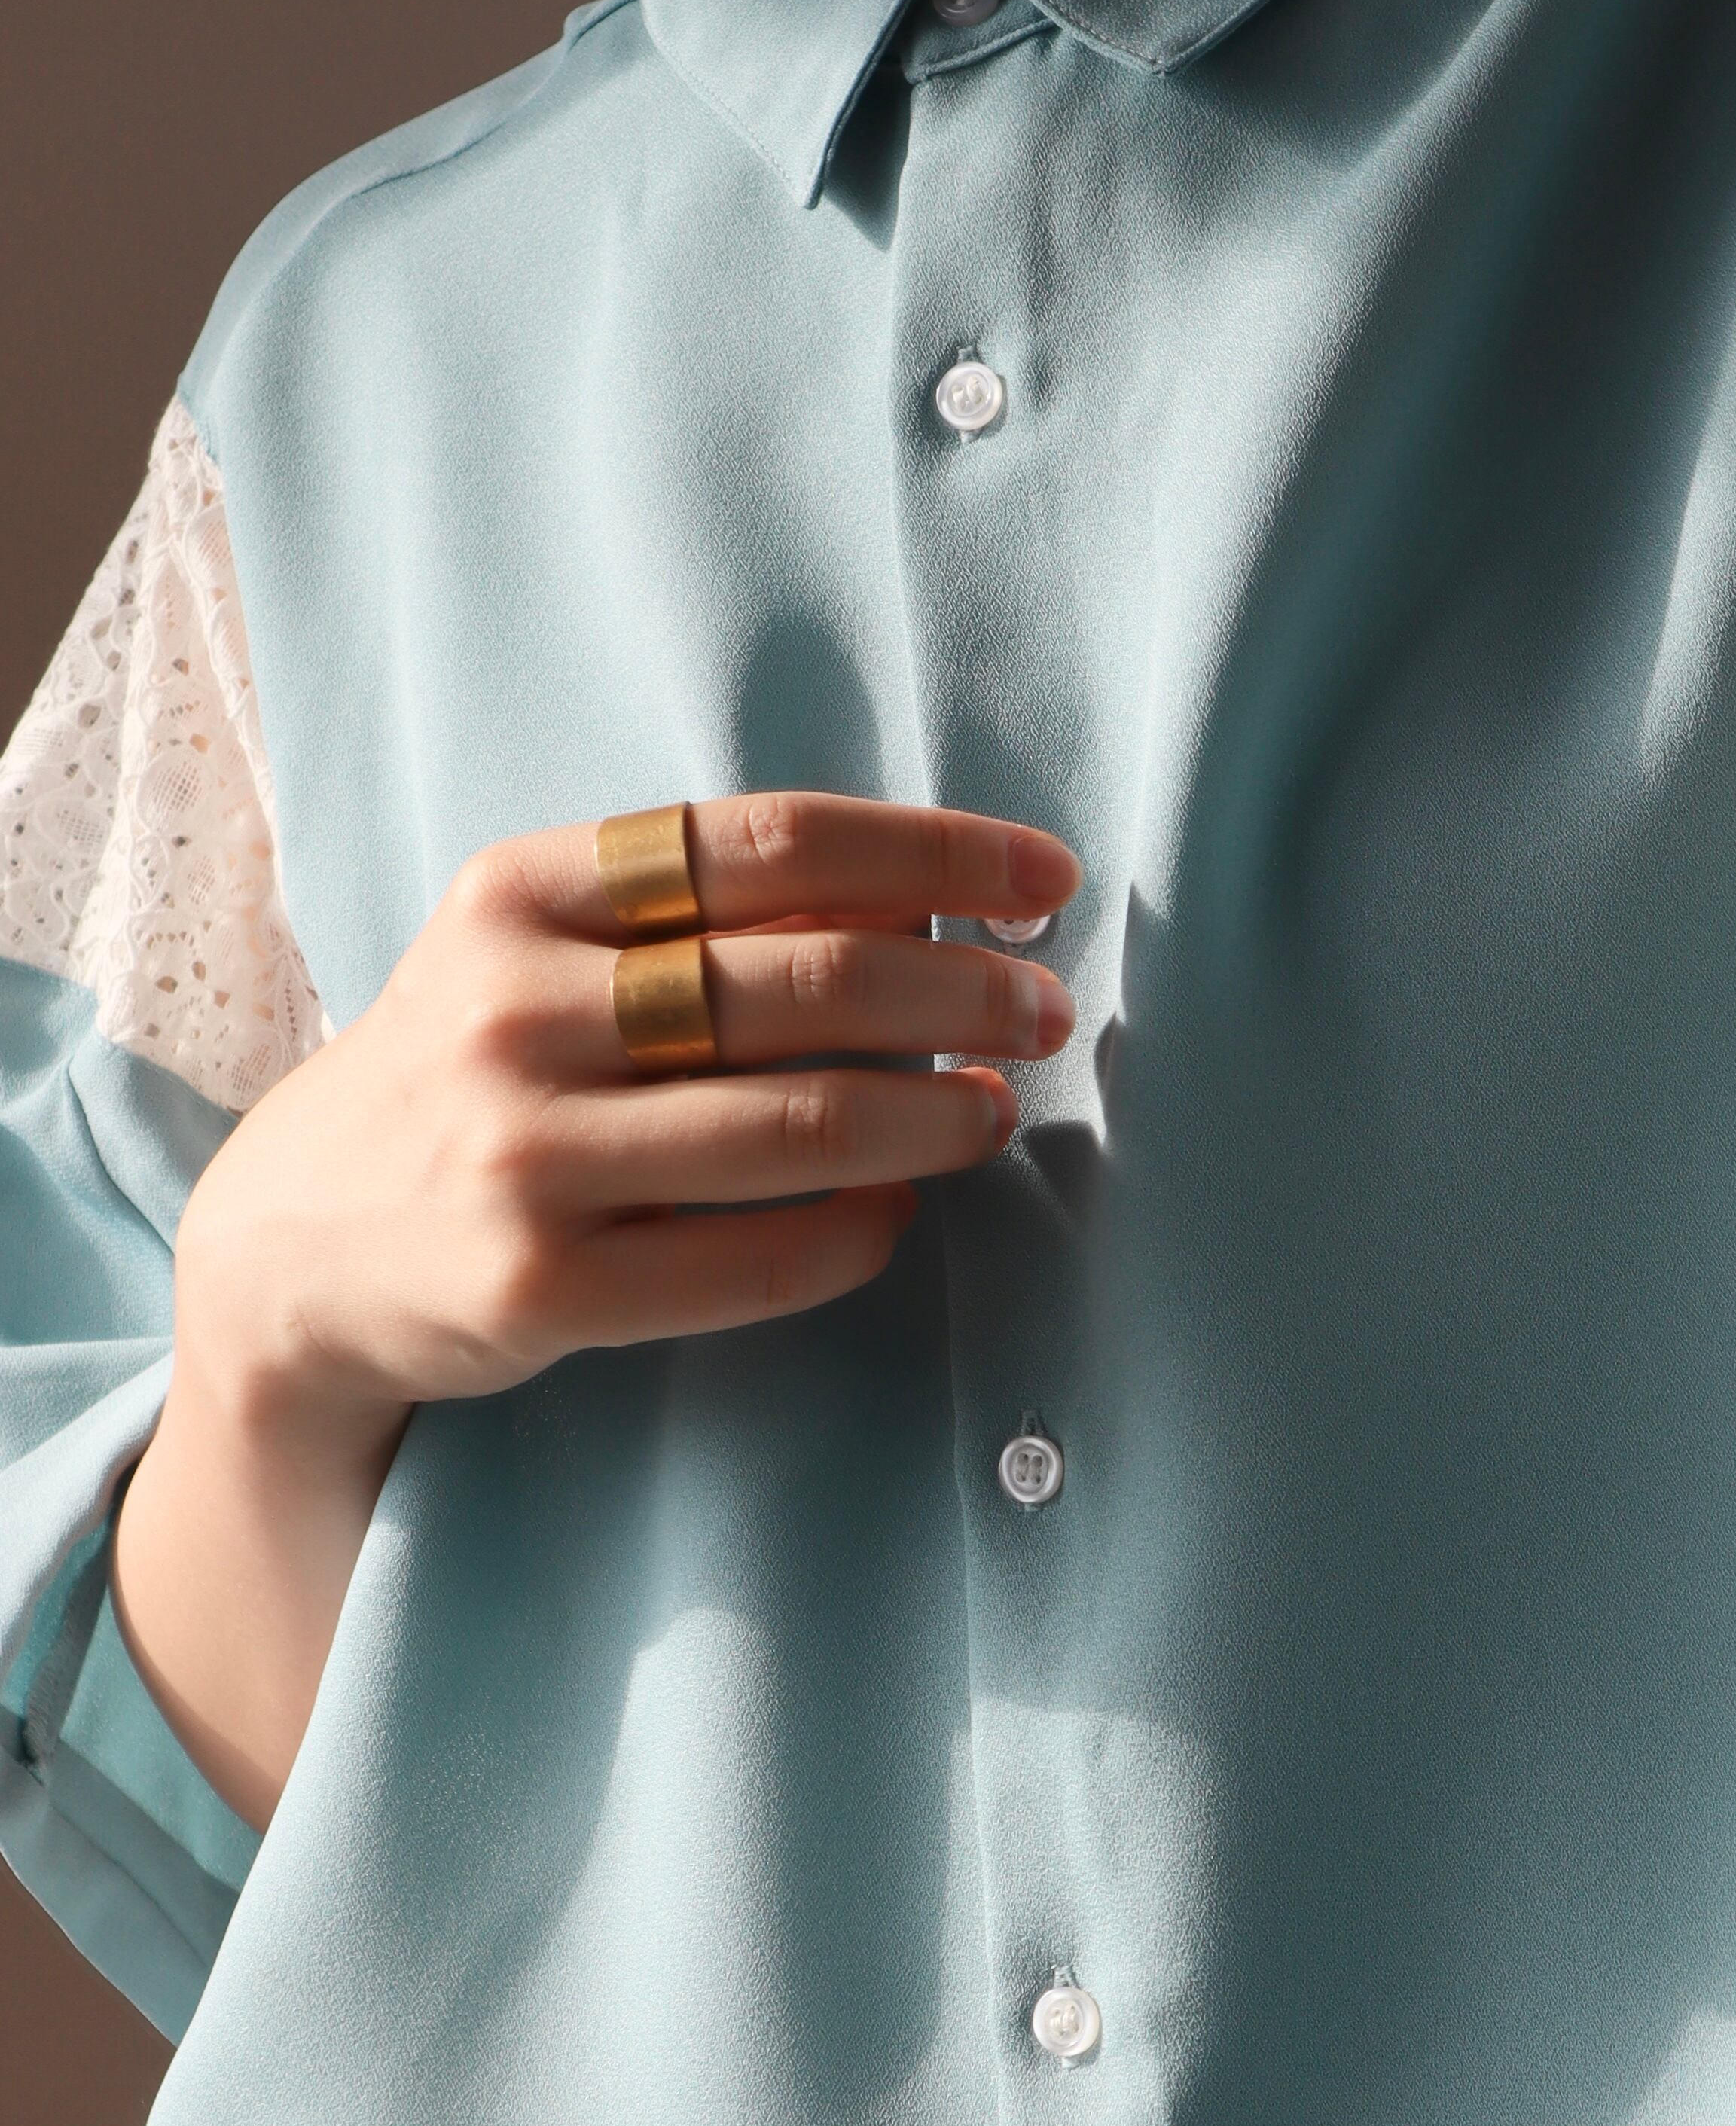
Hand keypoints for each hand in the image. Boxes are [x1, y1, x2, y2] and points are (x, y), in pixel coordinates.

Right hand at [112, 793, 1078, 1827]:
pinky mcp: (542, 1285)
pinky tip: (900, 1212)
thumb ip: (699, 917)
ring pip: (803, 1121)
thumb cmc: (470, 1075)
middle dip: (966, 989)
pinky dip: (861, 1231)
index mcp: (522, 891)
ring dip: (940, 1115)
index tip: (1045, 877)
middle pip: (808, 980)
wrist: (294, 1245)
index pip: (770, 841)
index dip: (934, 850)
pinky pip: (761, 1256)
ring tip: (1001, 1112)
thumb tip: (924, 890)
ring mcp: (525, 1152)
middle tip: (1050, 1012)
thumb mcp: (541, 954)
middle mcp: (515, 1008)